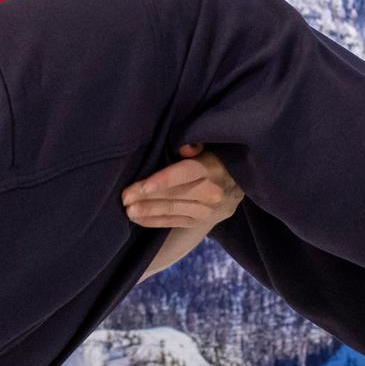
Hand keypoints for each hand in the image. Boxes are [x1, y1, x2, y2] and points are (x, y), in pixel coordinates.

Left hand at [121, 143, 242, 231]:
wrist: (239, 181)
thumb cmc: (214, 156)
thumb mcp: (209, 144)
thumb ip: (196, 143)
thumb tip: (185, 148)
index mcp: (212, 168)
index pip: (186, 173)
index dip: (164, 180)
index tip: (142, 186)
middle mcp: (212, 192)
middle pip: (175, 194)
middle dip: (147, 197)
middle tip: (125, 197)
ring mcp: (208, 210)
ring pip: (174, 210)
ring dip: (148, 211)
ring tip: (128, 210)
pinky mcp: (202, 222)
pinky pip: (175, 222)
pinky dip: (155, 221)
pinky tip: (138, 219)